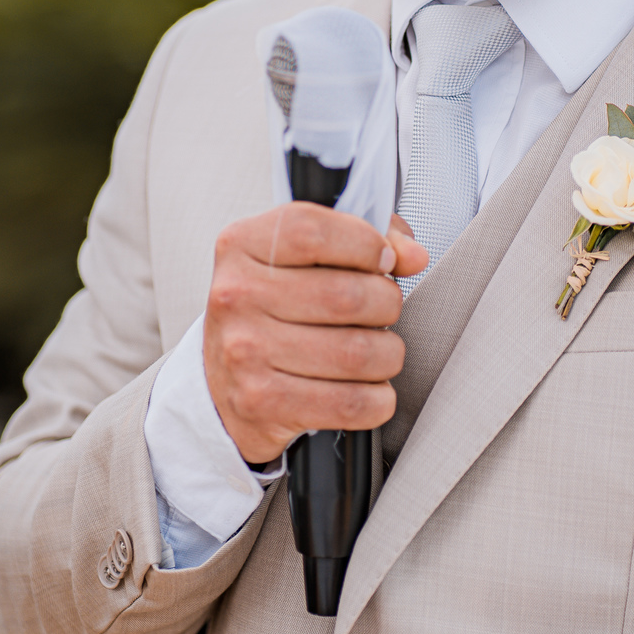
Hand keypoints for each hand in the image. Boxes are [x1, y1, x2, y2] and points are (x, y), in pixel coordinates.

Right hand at [204, 208, 427, 464]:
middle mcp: (237, 295)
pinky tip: (368, 388)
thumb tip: (412, 255)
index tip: (383, 259)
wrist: (221, 385)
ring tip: (377, 351)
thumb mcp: (299, 259)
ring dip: (387, 354)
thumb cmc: (271, 311)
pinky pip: (351, 402)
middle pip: (346, 295)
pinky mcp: (262, 402)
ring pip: (358, 352)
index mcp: (242, 245)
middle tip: (383, 310)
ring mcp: (245, 351)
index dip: (365, 242)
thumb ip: (360, 239)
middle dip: (386, 303)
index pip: (313, 230)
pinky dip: (377, 398)